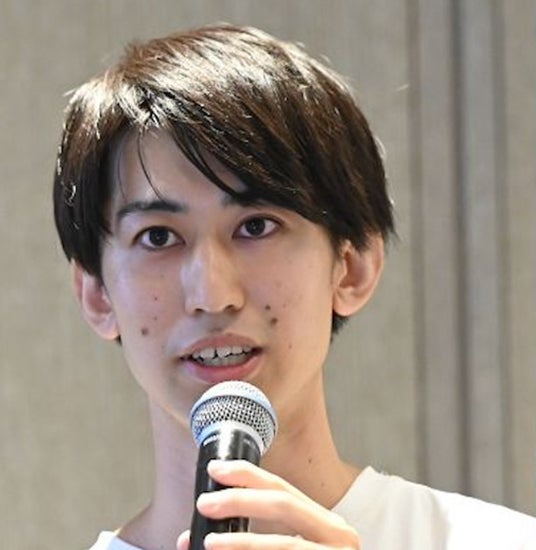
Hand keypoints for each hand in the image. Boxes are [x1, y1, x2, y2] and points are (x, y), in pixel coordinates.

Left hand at [177, 459, 359, 548]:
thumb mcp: (289, 547)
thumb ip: (248, 541)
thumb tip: (190, 537)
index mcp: (325, 525)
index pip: (282, 489)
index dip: (247, 475)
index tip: (216, 470)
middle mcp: (338, 537)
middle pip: (284, 505)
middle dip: (241, 500)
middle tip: (205, 504)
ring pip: (287, 545)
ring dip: (244, 543)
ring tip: (210, 543)